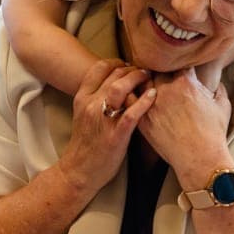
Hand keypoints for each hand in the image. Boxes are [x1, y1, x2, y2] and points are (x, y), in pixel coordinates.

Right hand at [56, 60, 154, 199]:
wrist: (79, 171)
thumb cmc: (86, 144)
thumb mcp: (84, 115)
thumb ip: (95, 98)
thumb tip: (115, 84)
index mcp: (82, 98)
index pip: (99, 68)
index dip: (117, 62)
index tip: (128, 65)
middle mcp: (91, 105)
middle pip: (114, 74)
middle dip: (132, 69)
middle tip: (144, 71)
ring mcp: (103, 119)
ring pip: (120, 88)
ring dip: (137, 78)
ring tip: (149, 77)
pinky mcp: (115, 135)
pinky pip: (131, 113)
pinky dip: (144, 101)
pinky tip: (153, 95)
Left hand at [139, 67, 232, 182]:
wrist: (200, 158)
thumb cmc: (213, 134)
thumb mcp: (223, 106)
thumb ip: (218, 89)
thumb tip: (217, 83)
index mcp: (186, 82)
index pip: (177, 61)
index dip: (178, 61)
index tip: (178, 64)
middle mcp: (166, 89)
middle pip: (156, 68)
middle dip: (159, 69)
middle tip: (159, 71)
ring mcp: (152, 104)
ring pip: (140, 81)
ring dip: (142, 80)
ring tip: (143, 81)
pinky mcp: (142, 119)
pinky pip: (128, 100)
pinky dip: (129, 95)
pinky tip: (132, 95)